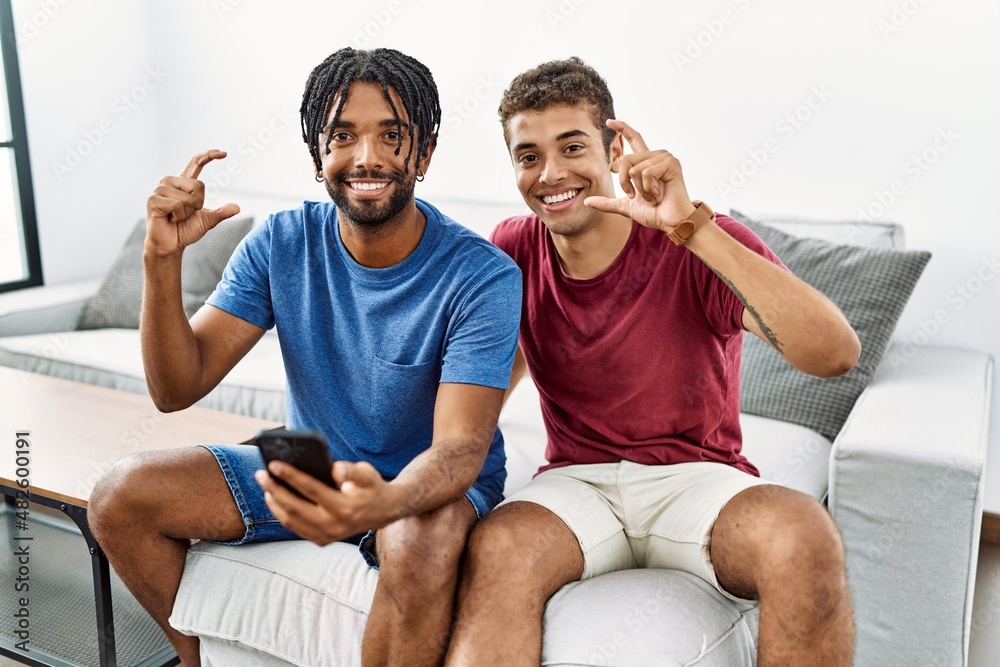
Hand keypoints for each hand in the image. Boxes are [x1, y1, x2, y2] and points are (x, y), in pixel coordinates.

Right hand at [145, 149, 240, 257]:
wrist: (171, 245)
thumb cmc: (186, 230)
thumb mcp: (208, 220)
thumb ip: (221, 213)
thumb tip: (237, 207)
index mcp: (184, 183)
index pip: (196, 162)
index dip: (209, 156)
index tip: (224, 153)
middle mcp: (171, 182)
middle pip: (198, 185)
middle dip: (198, 204)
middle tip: (186, 213)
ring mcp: (160, 190)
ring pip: (187, 197)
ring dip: (187, 212)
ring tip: (176, 217)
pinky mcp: (153, 200)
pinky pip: (176, 205)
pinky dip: (178, 216)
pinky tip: (170, 219)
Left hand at [256, 460, 398, 545]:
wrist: (384, 512)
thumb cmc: (371, 486)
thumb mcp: (368, 473)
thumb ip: (352, 470)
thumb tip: (335, 469)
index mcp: (345, 508)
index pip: (311, 489)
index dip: (290, 475)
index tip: (273, 464)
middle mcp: (334, 526)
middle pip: (295, 507)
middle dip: (274, 489)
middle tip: (260, 474)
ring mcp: (326, 536)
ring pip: (291, 520)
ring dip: (274, 502)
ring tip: (265, 484)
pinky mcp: (321, 540)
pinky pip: (295, 527)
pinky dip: (281, 513)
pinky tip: (274, 498)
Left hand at [584, 120, 696, 232]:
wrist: (671, 221)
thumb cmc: (654, 213)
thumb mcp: (625, 206)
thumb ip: (607, 203)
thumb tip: (587, 202)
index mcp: (646, 162)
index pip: (633, 139)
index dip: (622, 129)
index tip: (609, 122)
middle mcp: (655, 156)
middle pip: (625, 160)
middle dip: (624, 183)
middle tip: (636, 196)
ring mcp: (664, 158)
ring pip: (634, 168)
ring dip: (639, 189)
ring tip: (653, 196)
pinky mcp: (671, 163)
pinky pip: (646, 173)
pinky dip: (648, 189)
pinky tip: (659, 195)